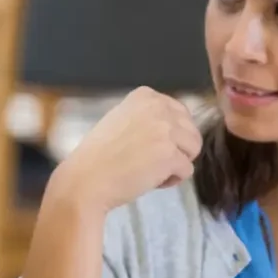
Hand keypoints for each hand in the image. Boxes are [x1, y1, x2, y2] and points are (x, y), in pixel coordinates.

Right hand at [53, 87, 201, 213]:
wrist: (85, 180)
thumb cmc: (98, 155)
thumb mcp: (120, 120)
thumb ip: (147, 116)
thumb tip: (175, 126)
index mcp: (145, 96)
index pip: (180, 113)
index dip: (169, 134)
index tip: (147, 145)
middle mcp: (158, 108)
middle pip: (190, 131)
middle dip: (176, 149)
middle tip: (149, 160)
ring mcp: (166, 131)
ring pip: (192, 150)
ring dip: (175, 164)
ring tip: (150, 170)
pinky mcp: (170, 155)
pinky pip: (186, 171)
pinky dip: (170, 181)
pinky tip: (148, 180)